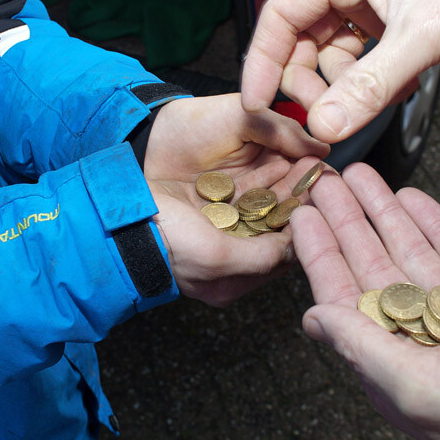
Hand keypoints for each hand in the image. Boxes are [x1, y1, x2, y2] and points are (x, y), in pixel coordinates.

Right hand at [143, 93, 329, 306]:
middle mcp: (229, 260)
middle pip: (275, 228)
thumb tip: (297, 248)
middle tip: (317, 172)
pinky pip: (242, 196)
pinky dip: (259, 179)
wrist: (116, 221)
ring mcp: (216, 234)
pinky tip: (274, 159)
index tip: (324, 195)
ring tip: (301, 160)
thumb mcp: (219, 257)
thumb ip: (262, 257)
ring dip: (281, 185)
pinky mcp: (205, 212)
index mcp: (234, 279)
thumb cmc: (165, 245)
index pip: (284, 252)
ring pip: (262, 209)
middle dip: (296, 200)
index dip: (307, 223)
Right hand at [241, 0, 439, 142]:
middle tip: (323, 118)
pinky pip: (368, 63)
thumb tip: (323, 127)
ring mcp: (377, 6)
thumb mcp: (422, 34)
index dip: (263, 61)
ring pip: (336, 57)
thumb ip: (370, 85)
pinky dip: (373, 84)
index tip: (257, 103)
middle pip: (304, 41)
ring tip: (367, 106)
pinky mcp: (399, 26)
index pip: (282, 14)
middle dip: (308, 82)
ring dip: (344, 88)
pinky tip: (396, 92)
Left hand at [292, 163, 439, 439]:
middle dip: (349, 224)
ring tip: (361, 178)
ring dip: (384, 215)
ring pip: (413, 255)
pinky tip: (410, 199)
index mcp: (397, 372)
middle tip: (326, 183)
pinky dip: (435, 225)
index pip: (346, 302)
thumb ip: (364, 348)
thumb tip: (314, 319)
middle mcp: (424, 345)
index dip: (322, 256)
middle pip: (374, 270)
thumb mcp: (420, 386)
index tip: (303, 217)